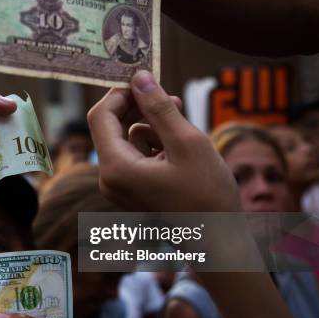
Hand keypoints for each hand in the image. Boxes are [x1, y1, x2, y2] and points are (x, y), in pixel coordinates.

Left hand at [87, 70, 240, 210]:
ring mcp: (120, 186)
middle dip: (140, 108)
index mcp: (115, 168)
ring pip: (129, 139)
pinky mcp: (133, 189)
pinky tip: (180, 148)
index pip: (100, 116)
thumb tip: (139, 77)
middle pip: (112, 127)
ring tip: (183, 129)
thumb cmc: (207, 195)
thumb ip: (159, 107)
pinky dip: (156, 144)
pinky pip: (137, 154)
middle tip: (169, 95)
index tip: (143, 78)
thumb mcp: (186, 142)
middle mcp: (109, 178)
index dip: (119, 93)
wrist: (218, 240)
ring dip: (153, 126)